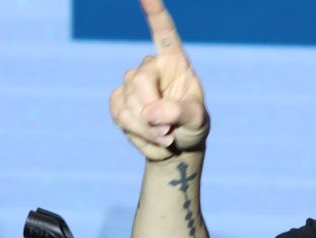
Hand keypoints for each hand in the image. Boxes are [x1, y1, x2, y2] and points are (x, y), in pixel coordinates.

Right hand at [110, 0, 209, 159]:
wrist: (177, 146)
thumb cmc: (192, 126)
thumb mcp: (196, 120)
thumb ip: (179, 113)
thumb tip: (150, 112)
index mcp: (174, 61)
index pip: (162, 31)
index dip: (154, 11)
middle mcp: (150, 66)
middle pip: (139, 83)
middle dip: (152, 115)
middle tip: (169, 134)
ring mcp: (130, 83)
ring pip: (126, 104)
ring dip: (146, 130)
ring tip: (165, 138)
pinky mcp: (118, 100)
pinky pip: (118, 116)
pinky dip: (136, 134)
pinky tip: (151, 139)